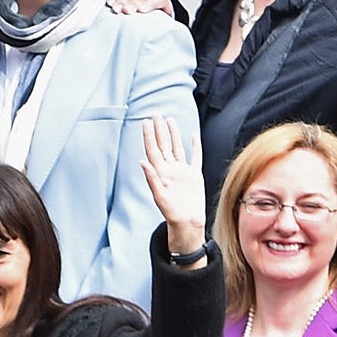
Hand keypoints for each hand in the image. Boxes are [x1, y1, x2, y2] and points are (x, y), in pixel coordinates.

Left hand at [141, 116, 205, 257]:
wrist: (188, 222)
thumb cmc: (171, 213)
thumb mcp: (159, 197)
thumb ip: (151, 179)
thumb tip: (142, 162)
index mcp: (160, 173)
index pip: (153, 150)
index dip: (149, 136)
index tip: (146, 122)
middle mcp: (170, 169)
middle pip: (163, 145)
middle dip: (159, 130)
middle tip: (156, 114)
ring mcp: (182, 171)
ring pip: (177, 147)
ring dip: (173, 134)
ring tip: (169, 120)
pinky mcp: (194, 175)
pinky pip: (194, 157)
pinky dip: (194, 146)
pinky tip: (192, 135)